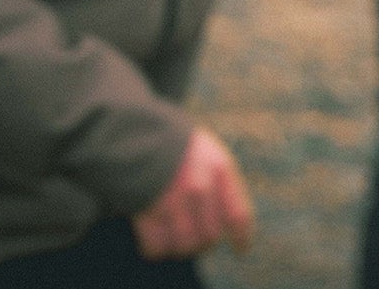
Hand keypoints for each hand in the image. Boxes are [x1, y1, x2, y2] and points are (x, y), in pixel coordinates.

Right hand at [132, 126, 255, 260]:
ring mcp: (171, 200)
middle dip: (205, 242)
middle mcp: (199, 186)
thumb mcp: (211, 152)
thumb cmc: (179, 146)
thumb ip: (224, 183)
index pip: (238, 215)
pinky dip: (158, 248)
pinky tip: (158, 239)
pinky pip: (156, 247)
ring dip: (182, 248)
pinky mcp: (145, 210)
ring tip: (178, 239)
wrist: (136, 130)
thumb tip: (235, 224)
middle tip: (198, 239)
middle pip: (210, 236)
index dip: (241, 237)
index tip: (241, 248)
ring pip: (185, 246)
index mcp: (220, 168)